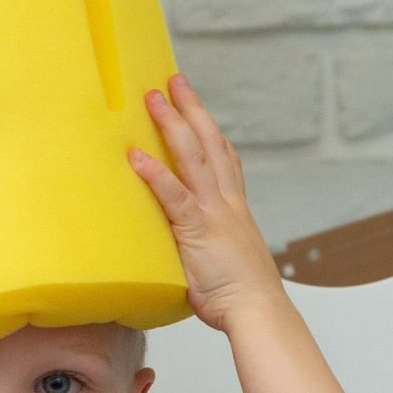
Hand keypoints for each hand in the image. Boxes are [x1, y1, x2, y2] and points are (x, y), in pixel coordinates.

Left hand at [129, 73, 289, 334]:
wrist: (256, 311)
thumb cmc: (239, 297)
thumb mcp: (220, 262)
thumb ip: (201, 248)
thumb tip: (181, 251)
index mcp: (233, 208)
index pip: (224, 158)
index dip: (211, 130)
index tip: (198, 109)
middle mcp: (225, 202)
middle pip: (209, 142)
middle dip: (191, 108)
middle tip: (173, 81)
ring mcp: (212, 213)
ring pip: (193, 156)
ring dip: (172, 124)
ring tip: (152, 97)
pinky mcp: (196, 230)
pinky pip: (173, 196)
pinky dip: (154, 174)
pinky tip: (136, 156)